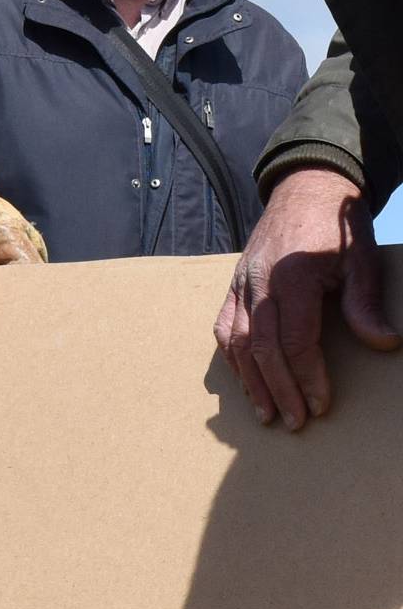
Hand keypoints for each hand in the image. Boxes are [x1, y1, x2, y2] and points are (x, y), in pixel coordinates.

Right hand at [216, 167, 398, 429]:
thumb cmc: (336, 225)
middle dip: (279, 390)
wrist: (306, 187)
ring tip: (266, 413)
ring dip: (251, 383)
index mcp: (292, 277)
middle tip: (295, 421)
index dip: (307, 378)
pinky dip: (233, 359)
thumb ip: (365, 303)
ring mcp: (241, 285)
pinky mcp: (233, 285)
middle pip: (263, 350)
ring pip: (238, 344)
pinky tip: (245, 380)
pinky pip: (225, 328)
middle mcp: (258, 284)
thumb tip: (383, 343)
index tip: (320, 405)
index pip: (295, 342)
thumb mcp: (362, 259)